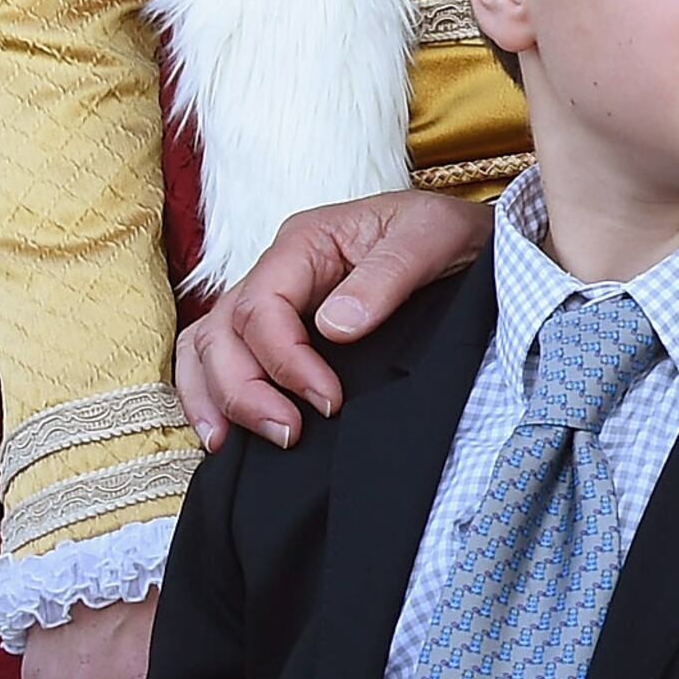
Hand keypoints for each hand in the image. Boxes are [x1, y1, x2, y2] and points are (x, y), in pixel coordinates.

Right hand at [172, 188, 489, 447]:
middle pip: (224, 331)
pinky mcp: (277, 327)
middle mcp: (277, 269)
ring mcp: (272, 297)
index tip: (328, 400)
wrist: (470, 240)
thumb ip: (387, 276)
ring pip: (208, 346)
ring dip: (215, 397)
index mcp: (305, 240)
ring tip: (231, 445)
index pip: (263, 306)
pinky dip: (208, 392)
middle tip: (287, 433)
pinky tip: (223, 433)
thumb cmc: (444, 233)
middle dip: (244, 390)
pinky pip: (216, 356)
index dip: (285, 360)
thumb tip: (334, 327)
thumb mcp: (432, 237)